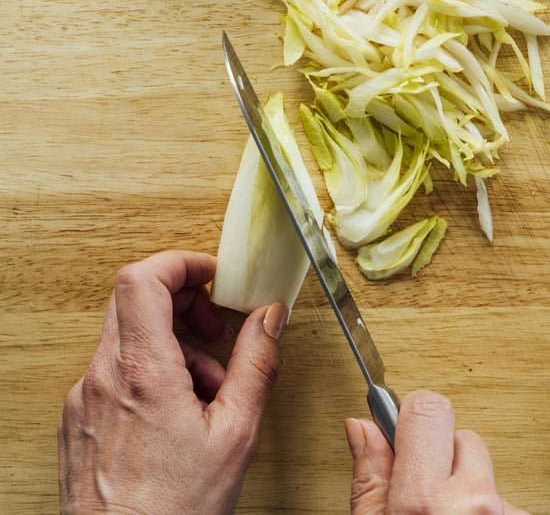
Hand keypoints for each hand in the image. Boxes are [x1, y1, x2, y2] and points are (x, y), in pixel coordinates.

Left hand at [58, 250, 287, 514]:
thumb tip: (269, 318)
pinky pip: (115, 373)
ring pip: (127, 340)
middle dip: (183, 302)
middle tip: (215, 327)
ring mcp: (82, 401)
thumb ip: (256, 363)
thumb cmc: (172, 511)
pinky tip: (179, 414)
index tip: (211, 275)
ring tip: (208, 388)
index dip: (181, 263)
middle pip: (134, 301)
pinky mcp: (78, 423)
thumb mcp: (235, 433)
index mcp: (140, 372)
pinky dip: (151, 374)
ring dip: (173, 345)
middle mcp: (100, 379)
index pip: (142, 278)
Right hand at [346, 389, 529, 514]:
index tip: (403, 427)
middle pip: (462, 438)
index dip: (412, 417)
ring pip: (486, 473)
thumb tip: (362, 427)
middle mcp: (473, 502)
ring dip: (468, 490)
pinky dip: (488, 512)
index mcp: (424, 500)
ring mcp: (504, 513)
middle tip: (424, 494)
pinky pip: (506, 500)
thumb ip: (369, 478)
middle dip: (442, 458)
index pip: (429, 408)